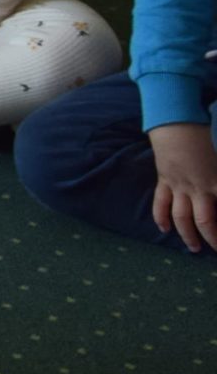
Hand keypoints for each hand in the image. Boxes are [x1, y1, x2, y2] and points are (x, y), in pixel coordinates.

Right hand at [147, 122, 216, 251]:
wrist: (177, 125)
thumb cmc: (203, 139)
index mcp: (215, 182)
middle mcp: (198, 188)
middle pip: (204, 220)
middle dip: (212, 238)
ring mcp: (178, 186)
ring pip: (181, 216)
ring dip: (187, 235)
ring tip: (194, 248)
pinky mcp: (165, 181)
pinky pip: (161, 203)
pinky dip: (161, 217)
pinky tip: (164, 229)